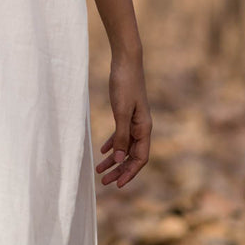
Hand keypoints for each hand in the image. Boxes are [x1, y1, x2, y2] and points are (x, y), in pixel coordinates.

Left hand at [95, 50, 151, 188]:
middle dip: (119, 170)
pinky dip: (113, 143)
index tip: (117, 184)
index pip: (140, 158)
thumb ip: (121, 135)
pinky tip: (103, 151)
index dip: (129, 172)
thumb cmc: (124, 83)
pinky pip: (121, 134)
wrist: (126, 60)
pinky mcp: (126, 112)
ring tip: (100, 170)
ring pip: (125, 146)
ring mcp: (135, 120)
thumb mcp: (121, 111)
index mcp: (144, 128)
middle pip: (132, 155)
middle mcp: (142, 127)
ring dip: (114, 159)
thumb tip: (119, 159)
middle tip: (104, 181)